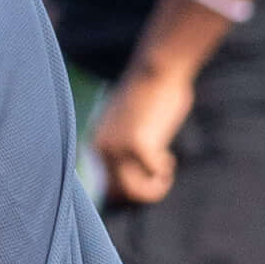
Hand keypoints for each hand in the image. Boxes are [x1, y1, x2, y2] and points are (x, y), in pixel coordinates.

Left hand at [89, 68, 194, 208]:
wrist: (156, 69)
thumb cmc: (150, 94)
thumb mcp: (129, 124)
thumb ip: (125, 146)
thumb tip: (133, 174)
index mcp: (95, 144)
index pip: (102, 185)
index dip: (126, 191)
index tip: (145, 183)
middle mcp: (100, 148)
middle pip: (117, 193)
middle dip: (141, 193)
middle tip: (159, 181)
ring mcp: (117, 147)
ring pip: (132, 190)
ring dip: (153, 189)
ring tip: (164, 176)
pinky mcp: (138, 144)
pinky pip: (153, 173)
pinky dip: (164, 172)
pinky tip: (169, 159)